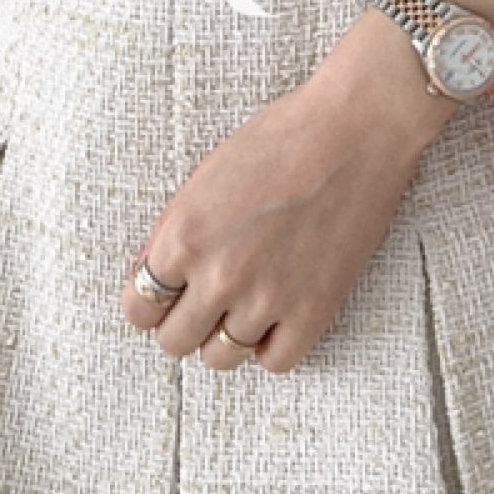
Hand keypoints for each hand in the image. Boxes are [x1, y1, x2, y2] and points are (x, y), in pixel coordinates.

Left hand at [119, 8, 458, 374]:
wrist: (355, 131)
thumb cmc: (280, 140)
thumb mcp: (205, 178)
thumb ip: (172, 232)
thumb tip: (148, 274)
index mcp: (184, 236)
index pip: (138, 308)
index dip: (148, 304)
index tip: (165, 297)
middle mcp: (219, 275)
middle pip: (174, 342)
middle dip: (182, 323)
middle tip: (201, 303)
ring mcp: (268, 298)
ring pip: (221, 357)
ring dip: (224, 336)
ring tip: (240, 307)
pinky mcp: (315, 310)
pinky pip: (276, 361)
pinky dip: (270, 345)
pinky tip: (275, 317)